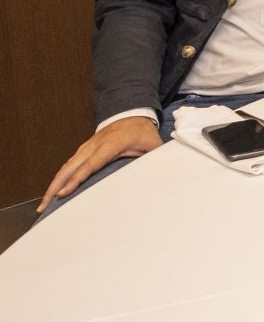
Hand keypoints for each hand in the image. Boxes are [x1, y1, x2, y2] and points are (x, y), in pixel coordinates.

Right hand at [40, 116, 163, 212]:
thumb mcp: (154, 145)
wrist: (133, 115)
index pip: (89, 165)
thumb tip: (160, 176)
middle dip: (55, 187)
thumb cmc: (143, 134)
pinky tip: (54, 190)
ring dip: (53, 184)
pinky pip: (68, 165)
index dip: (75, 180)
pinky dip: (59, 178)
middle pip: (69, 168)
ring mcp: (86, 147)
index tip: (63, 194)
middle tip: (44, 206)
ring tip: (44, 204)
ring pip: (65, 167)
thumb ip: (155, 159)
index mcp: (110, 146)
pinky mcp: (84, 150)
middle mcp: (93, 146)